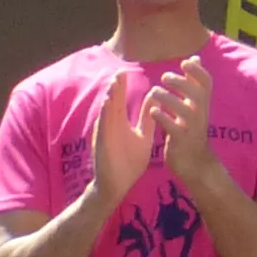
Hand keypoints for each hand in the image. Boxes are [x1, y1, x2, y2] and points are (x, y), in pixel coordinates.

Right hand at [90, 67, 169, 210]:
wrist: (119, 184)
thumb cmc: (130, 162)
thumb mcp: (143, 137)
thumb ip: (147, 118)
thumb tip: (153, 98)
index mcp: (119, 123)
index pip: (120, 101)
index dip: (122, 87)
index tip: (125, 71)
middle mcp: (110, 126)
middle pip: (112, 103)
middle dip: (115, 88)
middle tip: (119, 72)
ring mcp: (105, 135)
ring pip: (106, 114)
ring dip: (110, 99)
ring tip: (114, 84)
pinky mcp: (103, 145)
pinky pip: (103, 129)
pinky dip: (105, 116)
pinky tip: (108, 105)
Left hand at [156, 56, 214, 180]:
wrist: (195, 161)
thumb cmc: (192, 128)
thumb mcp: (197, 104)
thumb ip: (194, 82)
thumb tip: (196, 58)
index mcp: (204, 103)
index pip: (207, 82)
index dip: (197, 70)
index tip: (184, 63)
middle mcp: (201, 113)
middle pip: (196, 92)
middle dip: (180, 82)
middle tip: (164, 77)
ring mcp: (192, 127)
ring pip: (183, 108)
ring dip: (167, 97)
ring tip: (154, 92)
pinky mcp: (181, 140)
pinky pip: (172, 126)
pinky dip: (162, 117)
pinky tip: (153, 112)